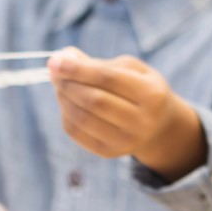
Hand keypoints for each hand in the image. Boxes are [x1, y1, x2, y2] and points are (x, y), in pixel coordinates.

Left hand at [48, 47, 204, 181]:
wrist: (158, 125)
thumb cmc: (140, 88)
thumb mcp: (131, 69)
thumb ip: (98, 63)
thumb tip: (63, 58)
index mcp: (152, 94)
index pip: (108, 79)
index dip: (79, 68)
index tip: (57, 59)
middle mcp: (142, 121)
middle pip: (94, 100)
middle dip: (68, 83)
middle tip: (54, 71)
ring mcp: (126, 141)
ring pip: (82, 118)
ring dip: (63, 98)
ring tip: (59, 85)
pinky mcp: (109, 152)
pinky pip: (77, 133)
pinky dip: (65, 114)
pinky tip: (67, 102)